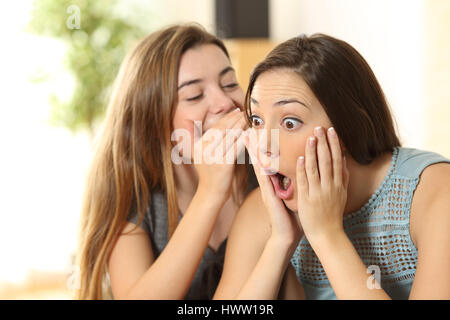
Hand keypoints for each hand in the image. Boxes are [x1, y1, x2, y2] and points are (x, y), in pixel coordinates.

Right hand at [194, 108, 247, 202]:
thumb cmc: (212, 176)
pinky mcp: (223, 163)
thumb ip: (209, 143)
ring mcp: (212, 156)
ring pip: (230, 136)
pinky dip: (244, 138)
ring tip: (249, 119)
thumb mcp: (203, 157)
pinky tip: (251, 133)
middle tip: (246, 112)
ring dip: (241, 125)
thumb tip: (221, 128)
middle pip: (223, 129)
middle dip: (235, 119)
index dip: (227, 118)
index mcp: (198, 145)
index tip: (236, 111)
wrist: (210, 194)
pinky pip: (236, 147)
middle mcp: (204, 149)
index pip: (215, 127)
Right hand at [244, 129, 301, 250]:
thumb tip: (305, 173)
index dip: (265, 148)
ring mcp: (267, 190)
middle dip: (254, 146)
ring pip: (259, 167)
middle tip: (248, 131)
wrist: (287, 236)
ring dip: (253, 153)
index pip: (269, 162)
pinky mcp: (268, 197)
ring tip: (247, 139)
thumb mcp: (295, 197)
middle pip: (261, 161)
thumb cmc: (292, 218)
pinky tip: (257, 159)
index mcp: (275, 184)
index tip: (261, 135)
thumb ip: (296, 184)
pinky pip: (263, 179)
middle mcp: (269, 185)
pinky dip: (260, 168)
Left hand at [296, 126, 348, 243]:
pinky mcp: (307, 199)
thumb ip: (343, 178)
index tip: (332, 131)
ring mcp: (318, 193)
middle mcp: (330, 187)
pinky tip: (300, 158)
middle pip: (328, 161)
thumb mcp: (342, 195)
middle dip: (324, 143)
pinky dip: (303, 169)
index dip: (334, 145)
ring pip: (316, 168)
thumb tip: (344, 161)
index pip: (338, 160)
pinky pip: (305, 181)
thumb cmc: (333, 214)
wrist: (327, 234)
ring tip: (310, 138)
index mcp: (339, 185)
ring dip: (312, 152)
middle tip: (320, 127)